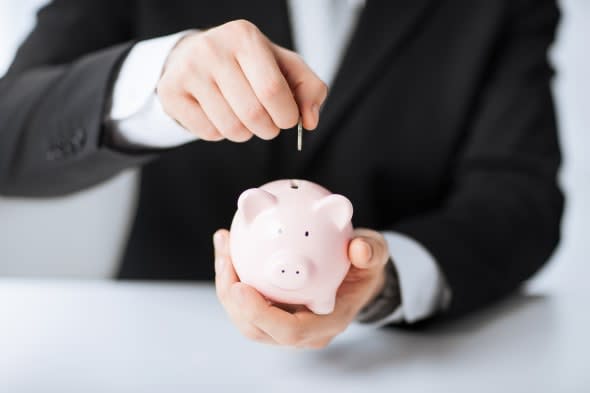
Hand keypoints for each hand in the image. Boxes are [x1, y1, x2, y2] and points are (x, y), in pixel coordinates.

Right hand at [157, 20, 327, 141]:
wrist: (196, 57)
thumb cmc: (248, 65)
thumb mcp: (283, 67)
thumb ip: (309, 89)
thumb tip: (310, 121)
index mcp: (245, 37)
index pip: (273, 91)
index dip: (286, 115)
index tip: (286, 119)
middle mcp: (213, 49)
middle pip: (253, 114)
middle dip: (268, 129)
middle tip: (267, 125)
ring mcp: (188, 70)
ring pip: (231, 128)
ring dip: (245, 134)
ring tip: (243, 118)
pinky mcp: (171, 92)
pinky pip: (209, 133)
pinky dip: (221, 133)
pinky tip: (219, 115)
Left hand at [213, 227, 390, 348]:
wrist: (356, 275)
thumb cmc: (363, 268)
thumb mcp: (375, 254)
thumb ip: (371, 251)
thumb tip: (358, 249)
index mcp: (326, 323)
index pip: (289, 331)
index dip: (261, 315)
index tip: (240, 286)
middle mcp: (302, 331)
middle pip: (255, 328)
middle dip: (232, 298)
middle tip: (225, 258)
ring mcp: (284, 323)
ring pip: (244, 316)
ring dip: (226, 283)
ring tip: (223, 245)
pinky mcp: (271, 311)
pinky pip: (245, 299)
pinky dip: (232, 274)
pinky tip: (228, 244)